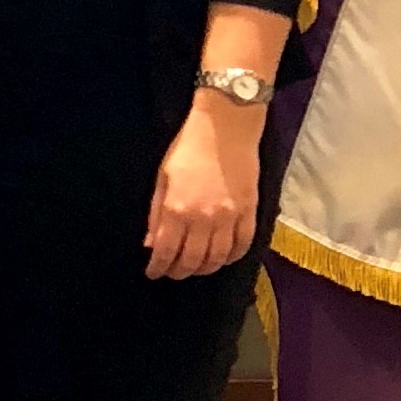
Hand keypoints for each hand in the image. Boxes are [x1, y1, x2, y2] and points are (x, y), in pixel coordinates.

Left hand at [144, 97, 261, 280]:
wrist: (226, 127)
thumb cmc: (188, 148)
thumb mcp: (162, 178)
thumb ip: (155, 214)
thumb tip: (150, 244)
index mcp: (177, 210)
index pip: (165, 252)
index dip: (157, 267)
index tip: (153, 272)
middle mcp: (203, 219)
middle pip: (191, 261)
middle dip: (178, 272)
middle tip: (172, 272)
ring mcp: (229, 217)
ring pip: (217, 258)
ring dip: (204, 269)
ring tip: (195, 268)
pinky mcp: (249, 212)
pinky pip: (242, 245)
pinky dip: (231, 257)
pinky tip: (222, 258)